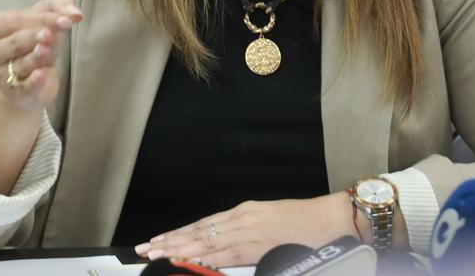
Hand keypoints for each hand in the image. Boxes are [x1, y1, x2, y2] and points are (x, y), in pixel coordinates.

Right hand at [0, 0, 81, 111]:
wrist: (28, 78)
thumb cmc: (34, 39)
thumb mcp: (43, 15)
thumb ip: (59, 5)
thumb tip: (75, 13)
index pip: (15, 20)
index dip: (41, 19)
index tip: (66, 20)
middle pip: (15, 42)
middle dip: (34, 36)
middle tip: (50, 33)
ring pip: (21, 64)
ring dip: (35, 56)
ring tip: (45, 49)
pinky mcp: (13, 93)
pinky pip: (24, 87)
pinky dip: (32, 82)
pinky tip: (41, 75)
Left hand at [134, 192, 359, 267]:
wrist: (328, 219)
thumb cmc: (302, 221)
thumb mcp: (266, 220)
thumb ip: (243, 232)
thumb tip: (221, 246)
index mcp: (243, 212)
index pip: (202, 225)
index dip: (178, 234)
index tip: (158, 241)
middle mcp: (242, 219)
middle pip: (198, 232)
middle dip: (170, 242)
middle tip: (147, 249)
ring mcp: (249, 231)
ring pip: (207, 242)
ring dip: (180, 249)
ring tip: (159, 255)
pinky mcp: (260, 243)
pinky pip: (228, 253)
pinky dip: (208, 257)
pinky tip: (192, 261)